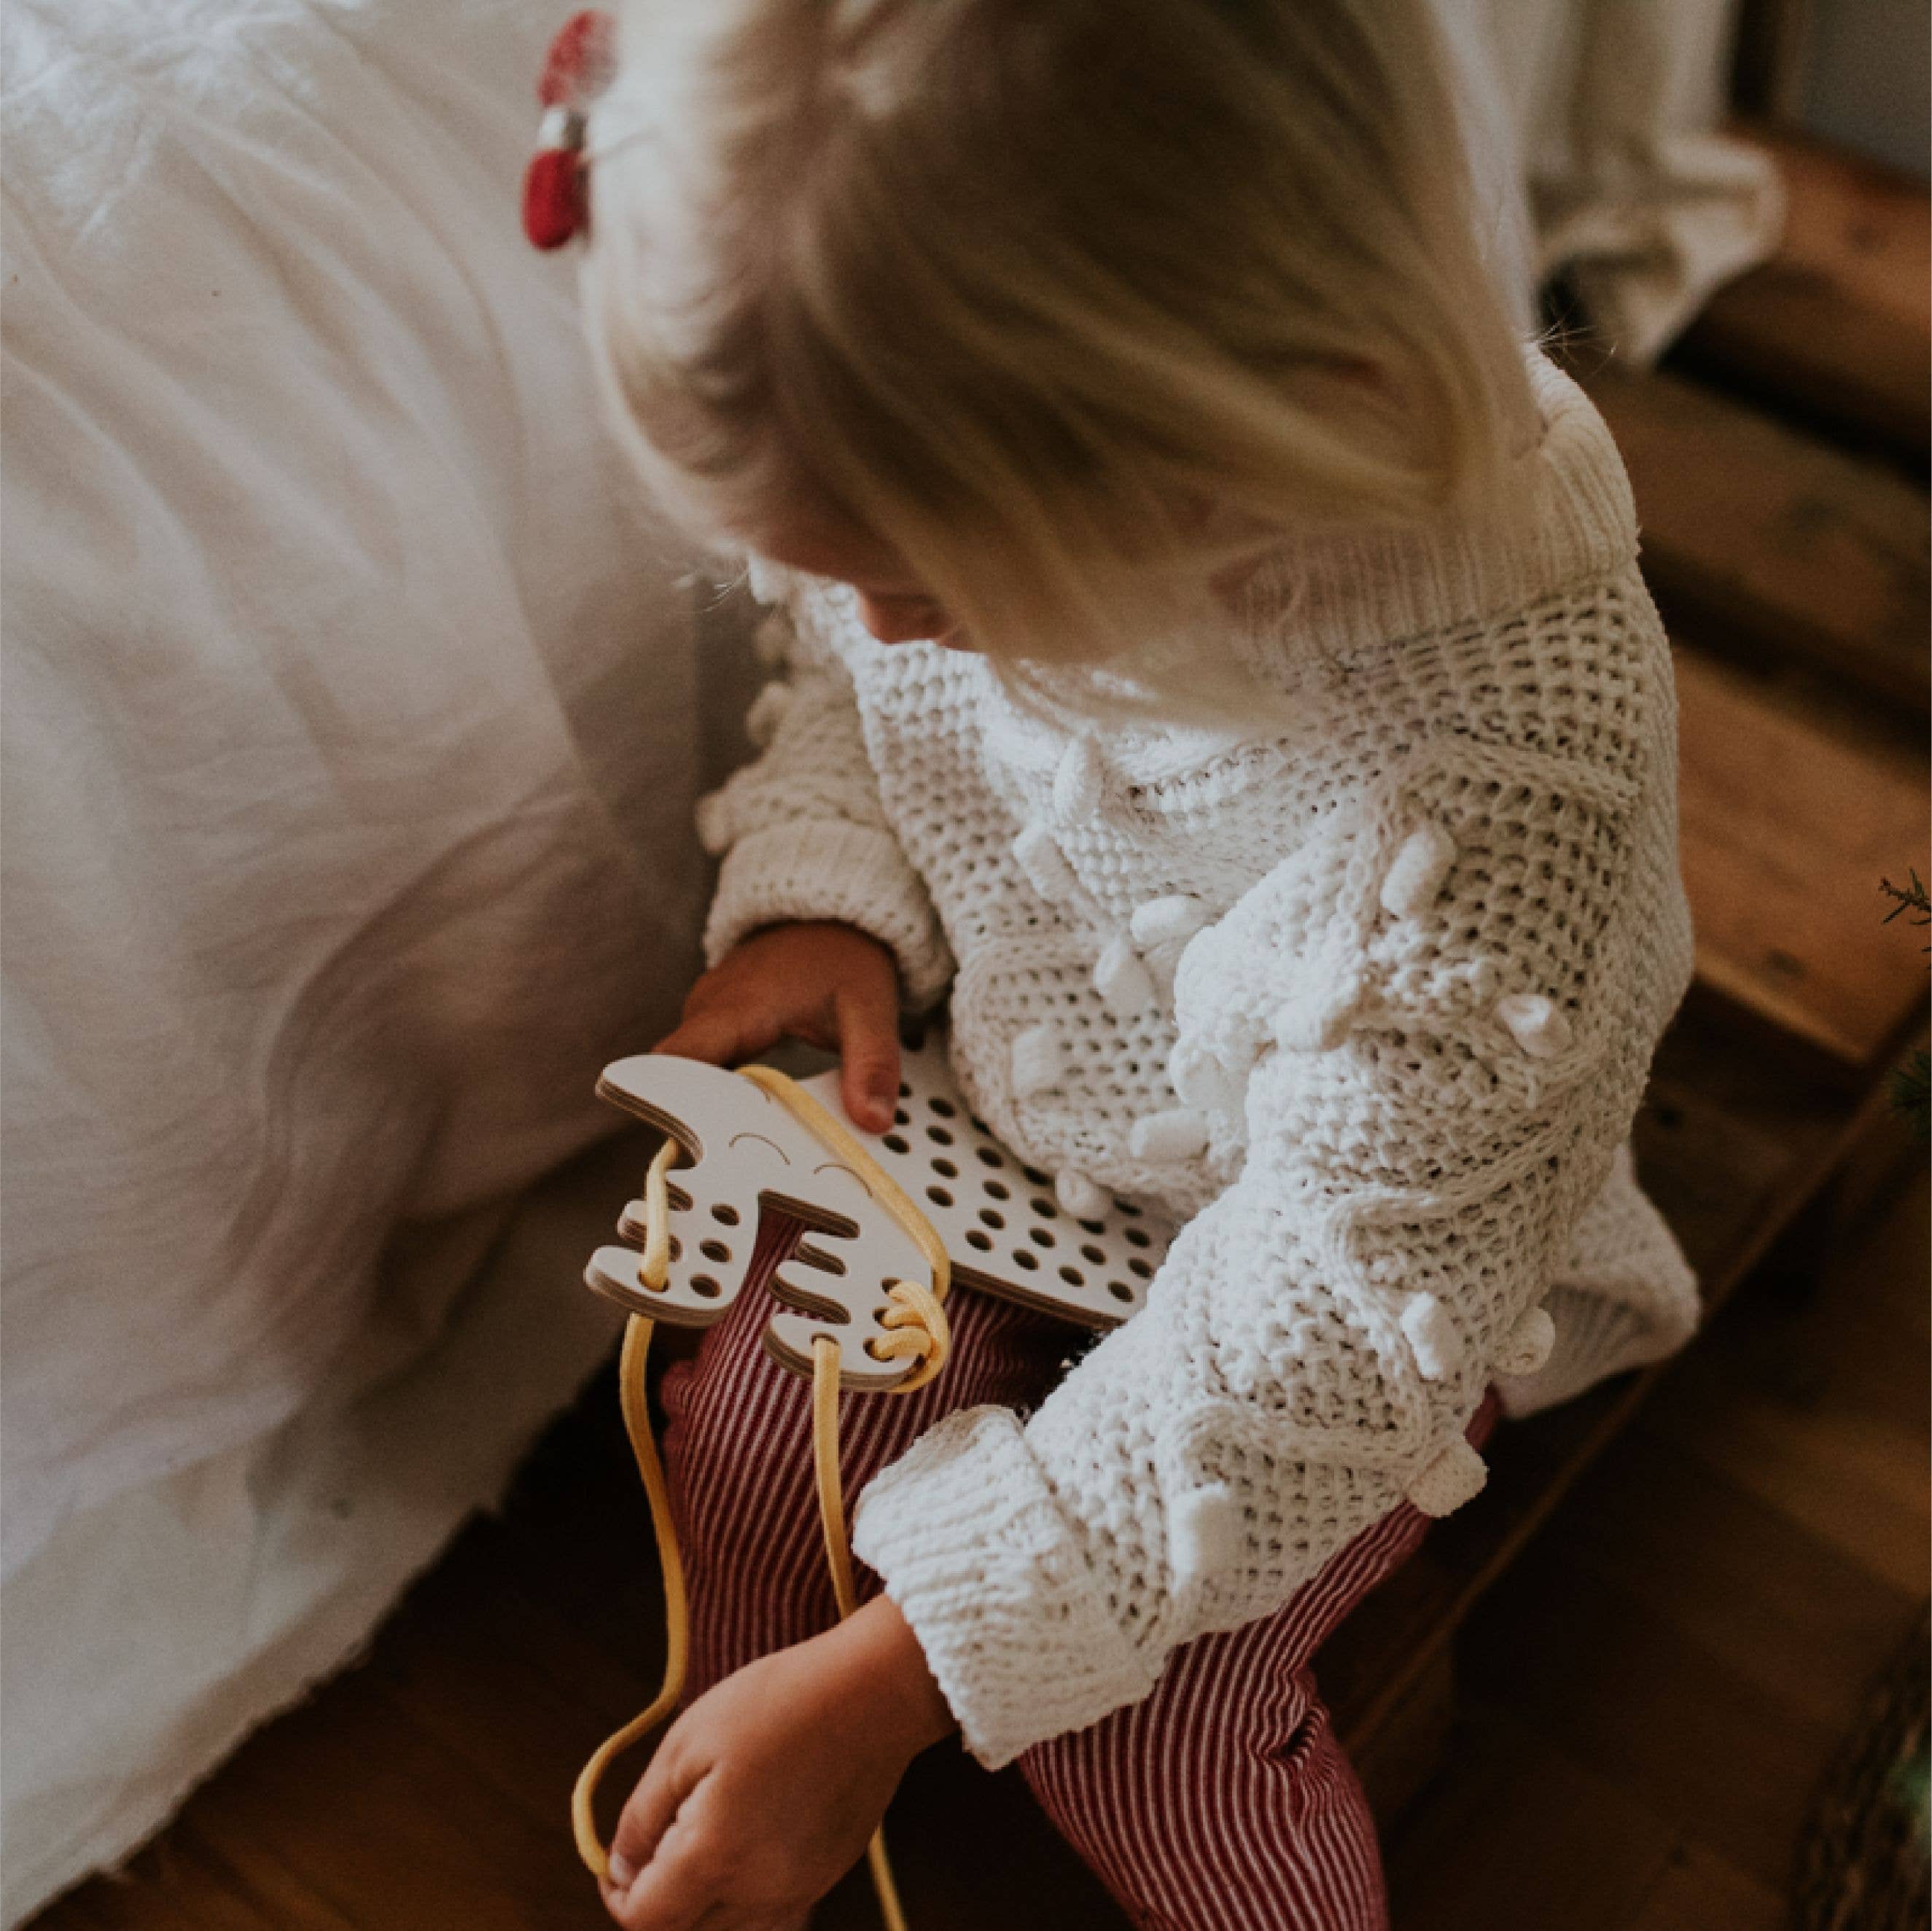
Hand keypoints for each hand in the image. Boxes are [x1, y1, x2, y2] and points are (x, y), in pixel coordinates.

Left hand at [599, 1597, 954, 1929]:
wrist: (873, 1693)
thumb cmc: (779, 1703)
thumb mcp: (688, 1742)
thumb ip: (644, 1814)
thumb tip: (619, 1864)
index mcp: (714, 1857)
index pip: (644, 1920)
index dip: (617, 1895)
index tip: (614, 1860)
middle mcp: (758, 1892)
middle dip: (657, 1902)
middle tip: (655, 1845)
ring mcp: (799, 1889)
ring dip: (700, 1907)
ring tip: (700, 1844)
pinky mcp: (826, 1876)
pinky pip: (771, 1915)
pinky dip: (744, 1900)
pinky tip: (747, 1846)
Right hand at [654, 922, 901, 1131]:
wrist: (829, 912)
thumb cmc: (846, 956)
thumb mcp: (870, 1007)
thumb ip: (872, 1065)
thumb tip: (873, 1122)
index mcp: (740, 1006)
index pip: (679, 1058)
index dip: (669, 1101)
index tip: (683, 1146)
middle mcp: (709, 1007)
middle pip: (677, 1074)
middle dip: (694, 1119)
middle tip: (725, 1169)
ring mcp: (706, 1011)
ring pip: (687, 1069)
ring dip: (708, 1106)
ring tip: (737, 1152)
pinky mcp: (713, 1019)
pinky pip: (702, 1060)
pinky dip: (719, 1088)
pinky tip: (746, 1119)